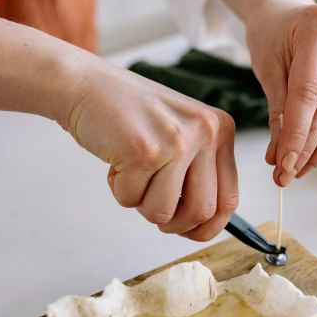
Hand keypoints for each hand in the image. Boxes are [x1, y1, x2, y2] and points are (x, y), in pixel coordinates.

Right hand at [63, 60, 238, 239]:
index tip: (189, 231)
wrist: (87, 84)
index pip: (229, 199)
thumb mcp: (180, 135)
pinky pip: (131, 199)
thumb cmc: (130, 115)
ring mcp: (175, 141)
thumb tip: (206, 225)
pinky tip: (116, 160)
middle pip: (201, 212)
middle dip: (172, 223)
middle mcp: (205, 132)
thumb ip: (198, 172)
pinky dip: (118, 190)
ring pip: (164, 212)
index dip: (208, 227)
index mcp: (220, 130)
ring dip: (140, 204)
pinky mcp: (143, 150)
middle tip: (152, 207)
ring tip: (132, 173)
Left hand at [247, 2, 316, 185]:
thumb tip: (280, 159)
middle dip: (309, 147)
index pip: (308, 94)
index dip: (297, 135)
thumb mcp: (267, 69)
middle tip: (289, 173)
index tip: (284, 165)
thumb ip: (277, 113)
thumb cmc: (273, 38)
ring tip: (304, 166)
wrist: (286, 14)